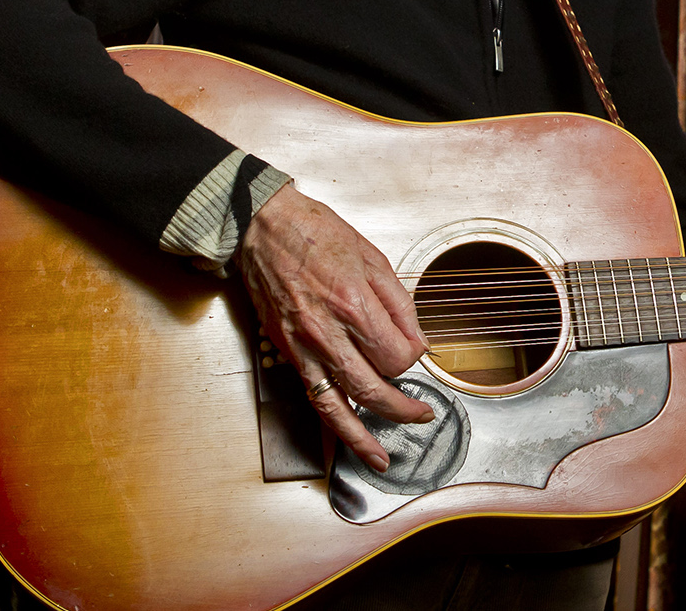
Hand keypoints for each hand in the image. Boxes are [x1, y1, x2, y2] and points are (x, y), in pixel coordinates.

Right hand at [236, 183, 431, 470]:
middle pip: (376, 389)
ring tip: (382, 458)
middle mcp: (329, 334)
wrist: (262, 228)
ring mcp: (305, 347)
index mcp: (355, 305)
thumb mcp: (373, 258)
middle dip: (404, 408)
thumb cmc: (314, 234)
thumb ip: (400, 305)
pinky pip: (313, 397)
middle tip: (422, 413)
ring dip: (364, 436)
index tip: (414, 348)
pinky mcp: (289, 352)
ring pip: (340, 406)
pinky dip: (331, 424)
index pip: (399, 356)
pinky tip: (346, 438)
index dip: (414, 357)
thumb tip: (418, 341)